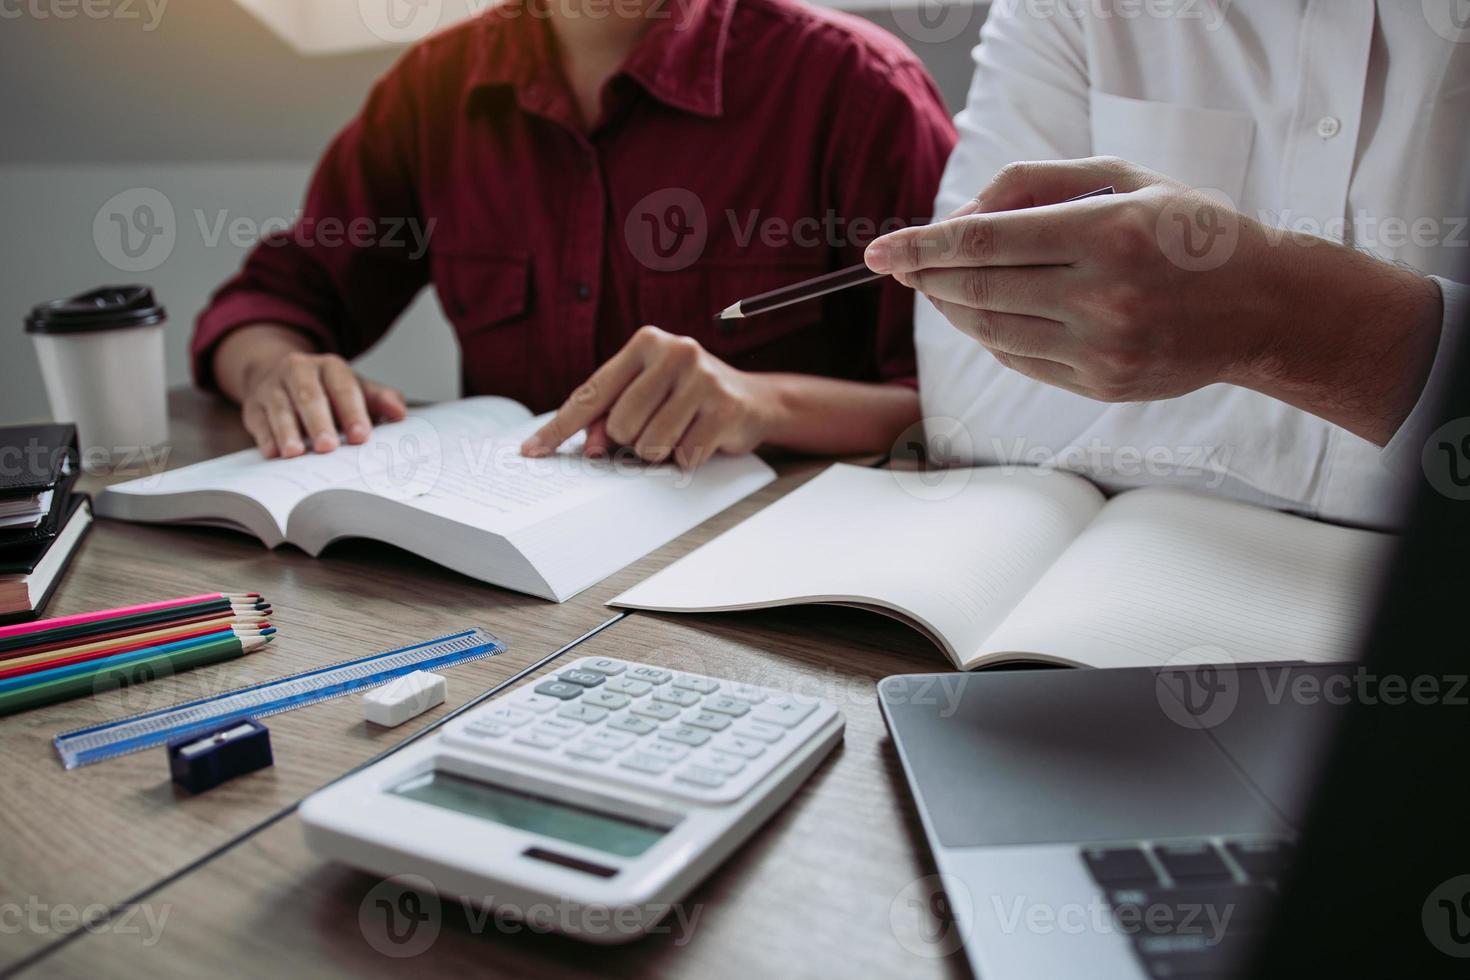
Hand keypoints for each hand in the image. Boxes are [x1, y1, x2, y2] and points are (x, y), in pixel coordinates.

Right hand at [240, 349, 405, 457]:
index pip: (343, 388)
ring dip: (288, 432)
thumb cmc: (327, 389)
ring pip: (280, 408)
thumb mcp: (354, 387)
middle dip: (319, 422)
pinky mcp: (253, 405)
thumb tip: (400, 413)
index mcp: (330, 366)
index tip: (361, 436)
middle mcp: (299, 370)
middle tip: (328, 447)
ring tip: (296, 453)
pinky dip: (266, 438)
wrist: (281, 374)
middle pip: (309, 396)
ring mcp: (272, 387)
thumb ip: (379, 399)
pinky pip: (259, 421)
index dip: (353, 412)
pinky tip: (274, 454)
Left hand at [521, 325, 773, 467]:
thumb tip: (588, 447)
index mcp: (646, 342)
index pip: (591, 392)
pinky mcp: (724, 407)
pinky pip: (684, 455)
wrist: (753, 400)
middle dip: (631, 441)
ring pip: (649, 444)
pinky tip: (701, 438)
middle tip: (655, 429)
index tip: (533, 451)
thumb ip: (610, 414)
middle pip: (619, 425)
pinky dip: (687, 458)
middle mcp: (674, 352)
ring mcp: (702, 378)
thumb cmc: (687, 397)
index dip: (559, 427)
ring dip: (660, 452)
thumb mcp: (646, 395)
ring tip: (679, 432)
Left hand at [864, 156, 1442, 442]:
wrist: (1261, 307)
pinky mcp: (1100, 385)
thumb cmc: (1187, 231)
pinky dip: (987, 335)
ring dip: (949, 307)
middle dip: (925, 276)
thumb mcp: (1124, 179)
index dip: (922, 245)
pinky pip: (1018, 360)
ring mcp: (1101, 348)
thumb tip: (961, 215)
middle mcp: (1102, 296)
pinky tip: (980, 314)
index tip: (881, 249)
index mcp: (1108, 233)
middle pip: (977, 289)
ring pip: (990, 330)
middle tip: (900, 264)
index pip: (986, 241)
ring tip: (935, 285)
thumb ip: (1037, 184)